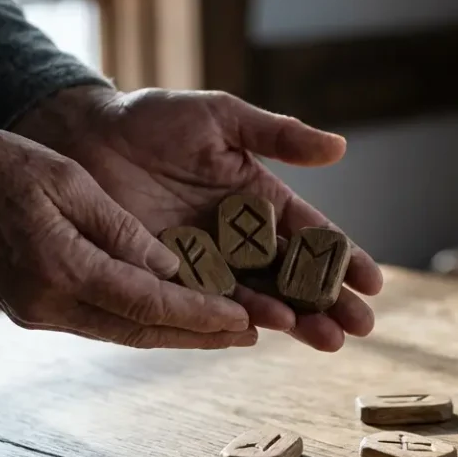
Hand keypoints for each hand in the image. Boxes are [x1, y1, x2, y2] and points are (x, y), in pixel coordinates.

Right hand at [0, 95, 257, 348]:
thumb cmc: (0, 165)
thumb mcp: (71, 184)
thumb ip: (123, 231)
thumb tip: (172, 271)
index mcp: (60, 269)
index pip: (148, 303)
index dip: (201, 315)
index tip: (245, 320)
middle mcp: (49, 304)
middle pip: (140, 330)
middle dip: (198, 335)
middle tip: (250, 335)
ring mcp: (37, 312)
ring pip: (121, 332)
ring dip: (173, 334)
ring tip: (223, 331)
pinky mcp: (31, 309)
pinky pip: (99, 322)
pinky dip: (139, 321)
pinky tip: (172, 317)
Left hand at [13, 86, 384, 351]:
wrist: (84, 138)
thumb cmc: (152, 120)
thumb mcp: (221, 118)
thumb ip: (278, 136)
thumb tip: (338, 146)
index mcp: (260, 199)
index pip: (312, 236)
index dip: (344, 259)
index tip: (373, 283)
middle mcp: (239, 237)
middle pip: (294, 277)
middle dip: (329, 302)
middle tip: (360, 327)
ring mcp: (206, 262)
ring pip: (260, 298)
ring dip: (294, 320)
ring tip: (323, 338)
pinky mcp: (170, 280)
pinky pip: (207, 304)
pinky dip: (236, 319)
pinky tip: (264, 332)